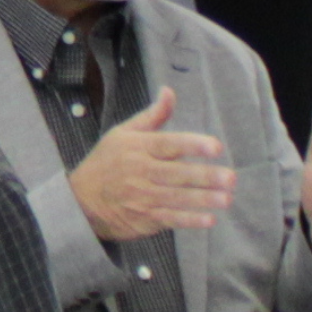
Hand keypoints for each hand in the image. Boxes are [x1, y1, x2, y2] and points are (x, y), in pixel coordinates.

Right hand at [68, 88, 234, 239]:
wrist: (80, 201)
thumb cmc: (108, 162)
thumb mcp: (124, 133)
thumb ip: (153, 116)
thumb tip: (169, 91)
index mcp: (138, 147)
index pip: (168, 144)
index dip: (192, 145)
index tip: (216, 147)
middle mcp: (140, 172)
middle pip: (176, 174)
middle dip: (204, 177)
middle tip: (230, 177)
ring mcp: (142, 197)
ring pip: (176, 198)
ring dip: (203, 200)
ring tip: (226, 199)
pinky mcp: (144, 218)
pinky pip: (170, 219)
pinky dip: (189, 220)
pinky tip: (209, 219)